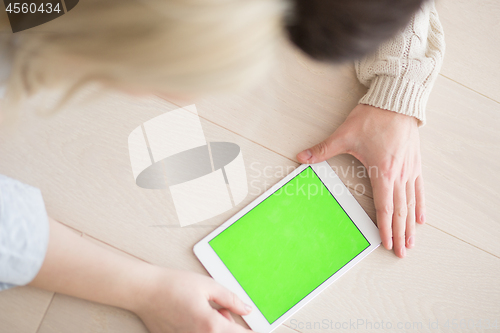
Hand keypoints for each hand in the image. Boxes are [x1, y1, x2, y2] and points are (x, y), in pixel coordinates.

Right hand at [132, 267, 253, 332]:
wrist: (144, 291)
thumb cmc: (173, 285)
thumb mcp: (208, 286)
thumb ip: (231, 300)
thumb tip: (247, 309)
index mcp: (210, 325)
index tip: (258, 331)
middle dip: (228, 325)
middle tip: (221, 310)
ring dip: (214, 327)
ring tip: (203, 311)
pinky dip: (201, 329)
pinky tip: (192, 317)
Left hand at [296, 104, 424, 257]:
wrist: (395, 101)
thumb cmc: (373, 118)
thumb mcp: (344, 134)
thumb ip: (322, 149)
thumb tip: (301, 157)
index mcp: (383, 172)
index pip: (384, 208)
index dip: (386, 228)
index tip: (387, 244)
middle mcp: (399, 175)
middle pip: (400, 211)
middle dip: (400, 233)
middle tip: (401, 252)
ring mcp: (409, 170)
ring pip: (411, 204)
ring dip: (411, 224)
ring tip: (412, 241)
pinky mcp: (415, 164)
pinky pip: (419, 189)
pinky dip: (420, 205)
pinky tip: (422, 217)